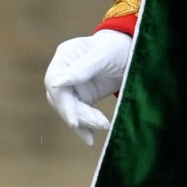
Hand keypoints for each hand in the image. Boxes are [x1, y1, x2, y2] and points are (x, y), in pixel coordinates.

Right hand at [45, 30, 131, 145]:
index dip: (63, 103)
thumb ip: (82, 69)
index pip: (54, 82)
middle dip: (79, 115)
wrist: (132, 51)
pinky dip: (85, 127)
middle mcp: (64, 71)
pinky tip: (90, 139)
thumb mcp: (103, 55)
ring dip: (85, 122)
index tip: (74, 120)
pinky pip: (80, 114)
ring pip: (70, 110)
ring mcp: (72, 85)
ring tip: (105, 125)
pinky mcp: (83, 97)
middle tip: (101, 123)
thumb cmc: (116, 47)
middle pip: (61, 100)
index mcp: (65, 56)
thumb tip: (57, 84)